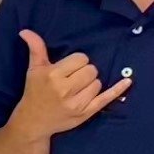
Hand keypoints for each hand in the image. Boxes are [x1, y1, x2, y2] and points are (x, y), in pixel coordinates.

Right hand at [10, 30, 129, 139]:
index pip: (81, 59)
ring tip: (77, 89)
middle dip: (85, 72)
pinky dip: (118, 90)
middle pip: (92, 70)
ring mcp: (77, 103)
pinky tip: (128, 81)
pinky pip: (106, 99)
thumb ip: (36, 49)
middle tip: (73, 79)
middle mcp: (65, 89)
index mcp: (54, 75)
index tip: (68, 69)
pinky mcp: (86, 113)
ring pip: (98, 83)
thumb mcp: (34, 69)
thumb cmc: (35, 92)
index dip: (76, 62)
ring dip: (91, 84)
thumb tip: (25, 31)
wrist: (33, 122)